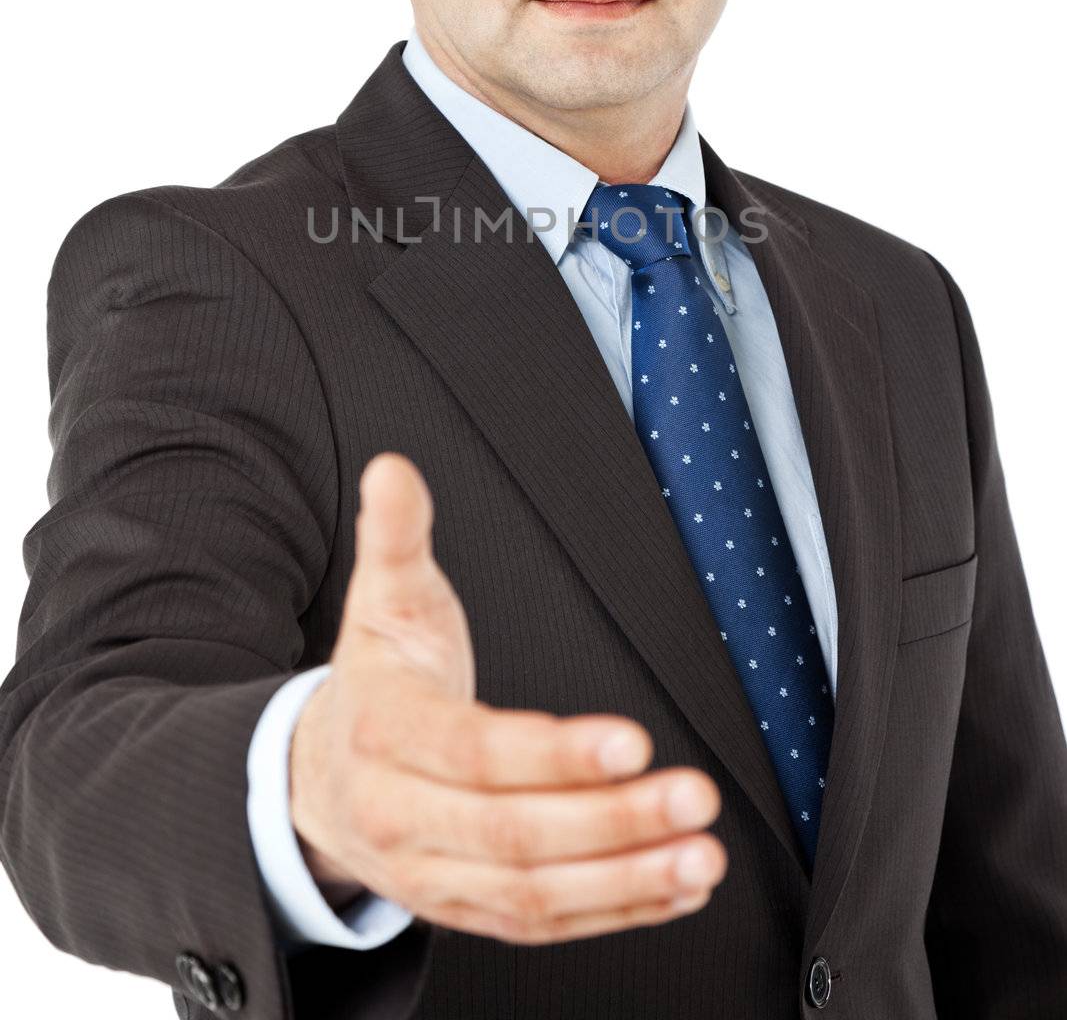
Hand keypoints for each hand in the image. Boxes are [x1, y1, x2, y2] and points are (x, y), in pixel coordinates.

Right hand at [289, 451, 726, 944]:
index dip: (554, 752)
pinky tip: (676, 889)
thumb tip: (394, 469)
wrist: (316, 780)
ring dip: (625, 880)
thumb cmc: (374, 679)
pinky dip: (614, 912)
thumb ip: (396, 536)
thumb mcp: (380, 601)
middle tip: (693, 796)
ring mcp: (433, 878)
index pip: (474, 753)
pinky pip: (542, 926)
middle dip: (611, 822)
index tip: (632, 739)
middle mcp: (402, 820)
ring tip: (702, 856)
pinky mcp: (468, 911)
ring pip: (531, 896)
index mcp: (385, 734)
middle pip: (511, 835)